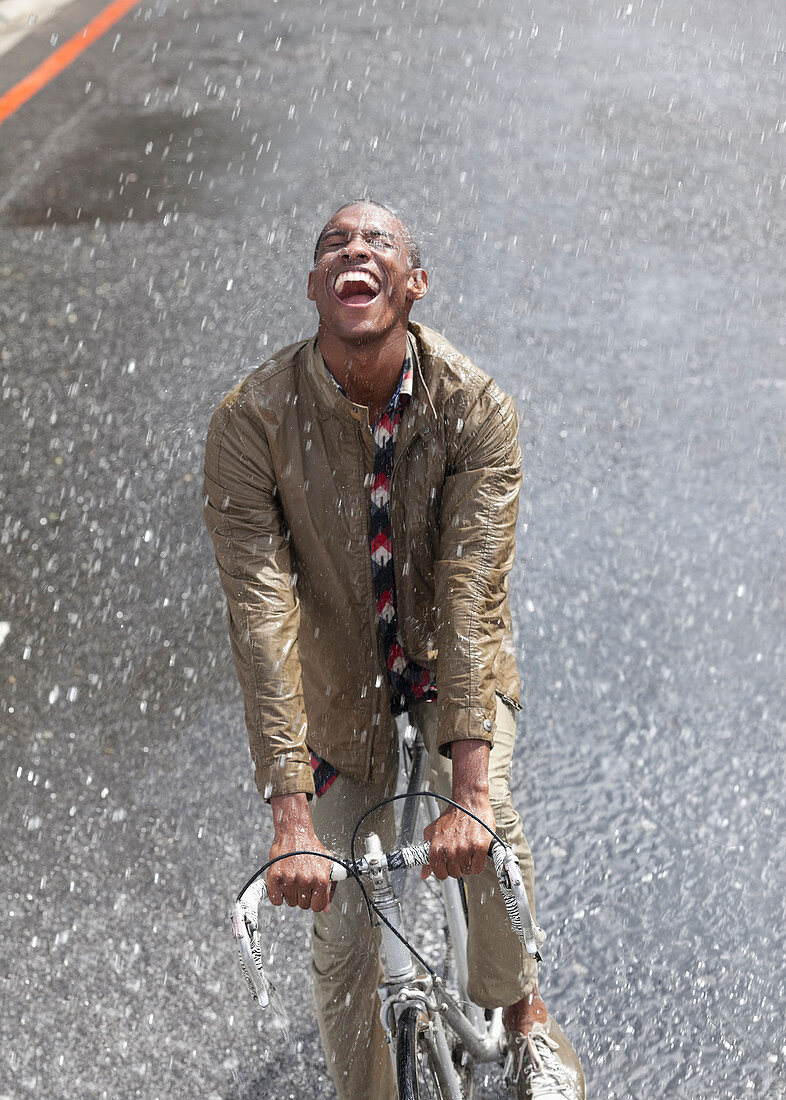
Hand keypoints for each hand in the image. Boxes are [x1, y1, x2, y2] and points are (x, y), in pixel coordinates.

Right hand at [266, 793, 334, 912]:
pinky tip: (282, 884)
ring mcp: (290, 879)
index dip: (315, 901)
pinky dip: (277, 895)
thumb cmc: (311, 848)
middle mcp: (306, 880)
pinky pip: (275, 899)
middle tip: (302, 882)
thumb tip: (325, 909)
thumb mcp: (326, 865)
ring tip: (293, 878)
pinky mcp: (275, 876)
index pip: (318, 907)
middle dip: (303, 896)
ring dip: (290, 894)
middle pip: (303, 905)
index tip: (312, 895)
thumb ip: (328, 888)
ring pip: (290, 902)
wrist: (295, 832)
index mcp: (321, 878)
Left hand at [422, 794, 495, 879]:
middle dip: (457, 866)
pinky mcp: (479, 847)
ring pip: (467, 871)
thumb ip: (426, 854)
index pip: (440, 874)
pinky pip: (478, 868)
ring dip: (468, 864)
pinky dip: (478, 863)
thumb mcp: (432, 832)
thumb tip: (424, 874)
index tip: (448, 864)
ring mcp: (465, 849)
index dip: (445, 870)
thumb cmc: (451, 816)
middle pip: (454, 873)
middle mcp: (450, 850)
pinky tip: (475, 853)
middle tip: (459, 854)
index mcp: (436, 848)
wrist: (468, 802)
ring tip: (467, 850)